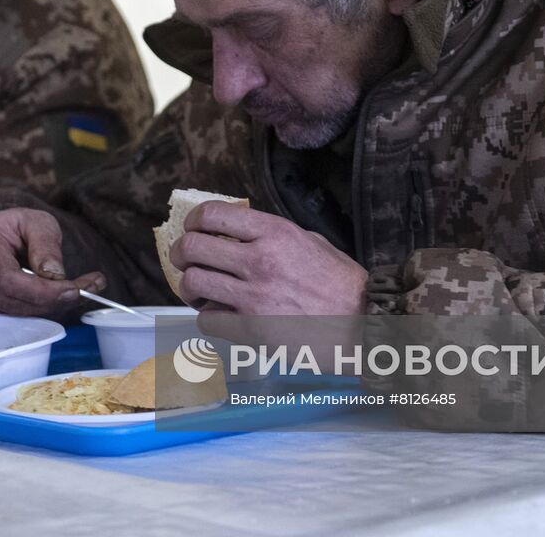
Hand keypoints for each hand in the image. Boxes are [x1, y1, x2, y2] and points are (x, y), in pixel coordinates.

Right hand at [0, 208, 104, 316]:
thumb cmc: (16, 225)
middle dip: (54, 299)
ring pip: (17, 312)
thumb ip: (45, 244)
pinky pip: (15, 316)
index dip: (41, 290)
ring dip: (53, 306)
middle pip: (13, 300)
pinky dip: (42, 309)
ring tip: (83, 288)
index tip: (72, 289)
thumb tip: (53, 273)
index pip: (7, 278)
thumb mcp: (36, 221)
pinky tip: (61, 295)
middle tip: (89, 288)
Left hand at [171, 201, 367, 314]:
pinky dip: (208, 317)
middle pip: (192, 247)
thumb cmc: (342, 284)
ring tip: (199, 292)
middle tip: (185, 261)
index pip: (211, 214)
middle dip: (180, 254)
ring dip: (189, 287)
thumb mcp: (311, 241)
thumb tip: (240, 233)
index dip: (192, 221)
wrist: (364, 324)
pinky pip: (207, 320)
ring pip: (192, 282)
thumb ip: (273, 235)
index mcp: (275, 233)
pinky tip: (220, 317)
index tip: (192, 230)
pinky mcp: (252, 330)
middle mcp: (259, 260)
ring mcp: (254, 297)